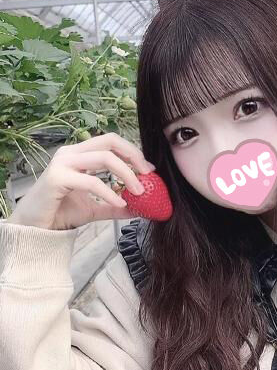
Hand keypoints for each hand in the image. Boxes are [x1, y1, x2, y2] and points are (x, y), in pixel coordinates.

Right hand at [6, 132, 155, 230]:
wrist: (35, 228)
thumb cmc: (60, 212)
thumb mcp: (95, 207)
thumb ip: (116, 205)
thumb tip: (141, 208)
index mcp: (79, 154)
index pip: (111, 142)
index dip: (133, 152)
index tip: (148, 170)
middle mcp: (71, 153)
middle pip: (110, 141)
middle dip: (134, 156)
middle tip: (148, 175)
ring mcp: (63, 163)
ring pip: (104, 157)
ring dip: (127, 174)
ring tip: (139, 192)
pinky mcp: (57, 178)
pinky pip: (92, 181)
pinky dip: (110, 192)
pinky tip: (120, 203)